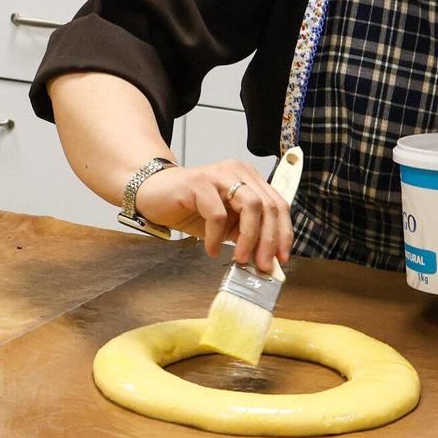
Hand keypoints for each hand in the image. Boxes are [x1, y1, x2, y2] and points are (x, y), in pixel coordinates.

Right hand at [135, 159, 292, 268]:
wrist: (154, 194)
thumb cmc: (191, 208)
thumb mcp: (226, 224)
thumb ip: (245, 234)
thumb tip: (266, 258)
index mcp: (249, 178)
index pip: (278, 204)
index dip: (284, 232)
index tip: (282, 259)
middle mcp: (238, 172)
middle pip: (268, 205)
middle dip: (269, 240)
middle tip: (262, 265)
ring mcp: (219, 175)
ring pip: (250, 205)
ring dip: (249, 237)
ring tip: (239, 258)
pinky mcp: (199, 183)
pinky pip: (218, 214)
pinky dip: (217, 237)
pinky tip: (211, 249)